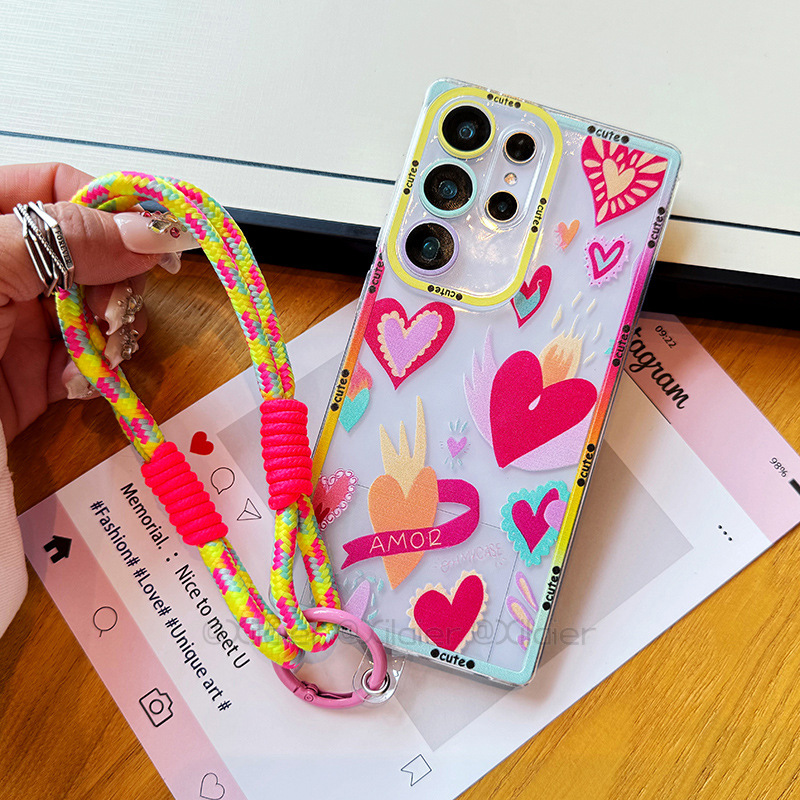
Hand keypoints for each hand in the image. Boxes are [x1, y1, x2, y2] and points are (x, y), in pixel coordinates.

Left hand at [0, 163, 193, 440]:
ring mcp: (18, 326)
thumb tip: (151, 231)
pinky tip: (84, 381)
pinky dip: (96, 374)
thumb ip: (65, 239)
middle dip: (118, 280)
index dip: (108, 208)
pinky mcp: (30, 381)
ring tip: (108, 351)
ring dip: (114, 331)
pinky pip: (86, 365)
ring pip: (98, 311)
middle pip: (91, 254)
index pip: (56, 189)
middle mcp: (3, 271)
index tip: (153, 240)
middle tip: (121, 309)